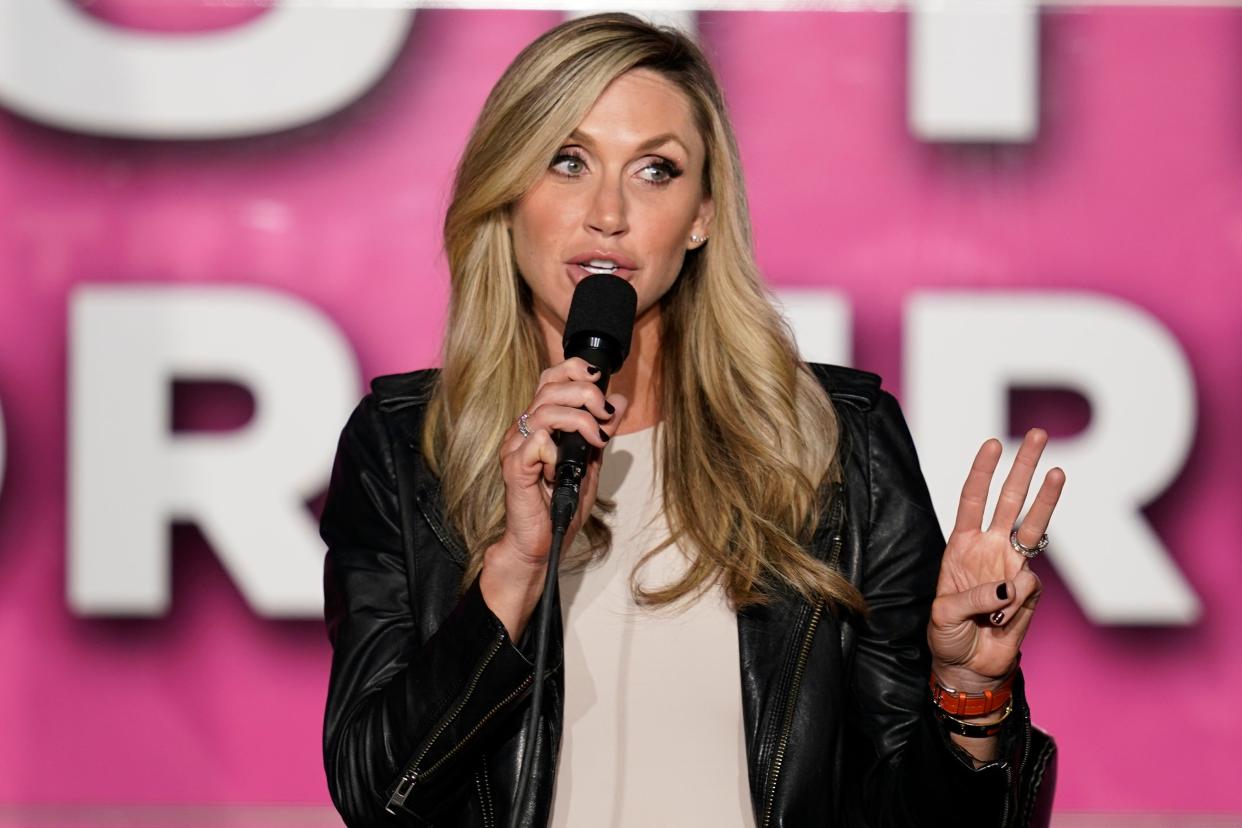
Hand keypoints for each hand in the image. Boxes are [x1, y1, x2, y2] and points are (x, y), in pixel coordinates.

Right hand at [480, 357, 627, 638]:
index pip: (551, 378)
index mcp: (541, 423)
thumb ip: (601, 431)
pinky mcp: (515, 468)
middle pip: (550, 386)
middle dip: (585, 393)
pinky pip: (537, 443)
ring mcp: (517, 447)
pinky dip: (556, 451)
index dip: (574, 371)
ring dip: (579, 421)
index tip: (601, 386)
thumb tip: (619, 400)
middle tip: (605, 415)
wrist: (541, 543)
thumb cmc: (560, 504)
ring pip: (545, 411)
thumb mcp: (591, 463)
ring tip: (595, 441)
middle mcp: (525, 429)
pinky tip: (560, 470)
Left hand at [928, 428, 1065, 691]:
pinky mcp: (1029, 593)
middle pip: (1010, 500)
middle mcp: (990, 549)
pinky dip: (1013, 603)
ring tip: (1058, 471)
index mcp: (962, 546)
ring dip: (1046, 499)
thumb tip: (1011, 585)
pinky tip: (998, 618)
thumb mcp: (944, 614)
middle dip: (1023, 467)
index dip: (982, 472)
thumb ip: (974, 597)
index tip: (993, 443)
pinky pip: (1028, 588)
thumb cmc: (948, 635)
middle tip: (1038, 435)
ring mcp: (1013, 568)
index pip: (973, 499)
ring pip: (1034, 526)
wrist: (968, 667)